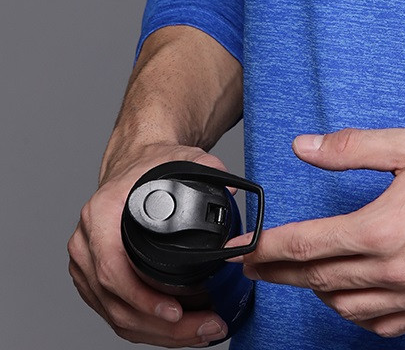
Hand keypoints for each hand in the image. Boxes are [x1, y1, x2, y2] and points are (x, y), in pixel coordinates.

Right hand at [68, 143, 232, 346]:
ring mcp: (85, 266)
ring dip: (160, 334)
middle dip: (164, 327)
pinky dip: (148, 328)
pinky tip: (178, 330)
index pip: (113, 269)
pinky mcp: (92, 281)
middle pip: (117, 304)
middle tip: (204, 328)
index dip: (143, 298)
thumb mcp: (182, 159)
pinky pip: (117, 315)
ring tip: (200, 332)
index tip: (176, 311)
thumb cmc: (152, 163)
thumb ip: (209, 169)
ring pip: (117, 317)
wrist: (133, 163)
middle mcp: (86, 244)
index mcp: (100, 215)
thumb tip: (231, 189)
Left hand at [235, 126, 404, 338]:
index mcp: (383, 228)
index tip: (245, 249)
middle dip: (280, 273)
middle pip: (318, 280)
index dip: (269, 249)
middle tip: (256, 266)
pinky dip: (356, 315)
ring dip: (317, 294)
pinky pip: (381, 326)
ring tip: (302, 276)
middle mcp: (395, 270)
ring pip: (346, 309)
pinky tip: (351, 299)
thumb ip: (353, 147)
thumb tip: (305, 147)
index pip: (307, 245)